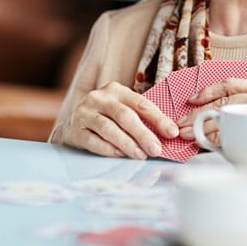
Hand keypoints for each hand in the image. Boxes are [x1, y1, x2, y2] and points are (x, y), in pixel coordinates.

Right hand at [61, 81, 178, 158]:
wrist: (73, 124)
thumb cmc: (107, 116)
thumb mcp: (123, 108)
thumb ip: (141, 116)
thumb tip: (167, 133)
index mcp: (117, 90)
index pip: (142, 104)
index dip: (159, 118)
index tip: (172, 132)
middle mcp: (100, 98)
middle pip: (125, 116)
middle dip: (143, 134)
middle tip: (156, 149)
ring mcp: (85, 113)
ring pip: (110, 129)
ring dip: (128, 144)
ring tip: (142, 155)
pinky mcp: (75, 131)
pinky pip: (95, 142)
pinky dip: (110, 150)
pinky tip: (122, 155)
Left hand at [176, 79, 246, 140]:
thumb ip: (244, 109)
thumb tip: (205, 115)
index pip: (230, 84)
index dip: (208, 90)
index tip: (190, 99)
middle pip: (223, 104)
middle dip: (197, 114)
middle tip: (180, 125)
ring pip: (225, 121)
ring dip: (202, 130)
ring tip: (188, 136)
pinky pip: (233, 137)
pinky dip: (216, 141)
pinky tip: (206, 145)